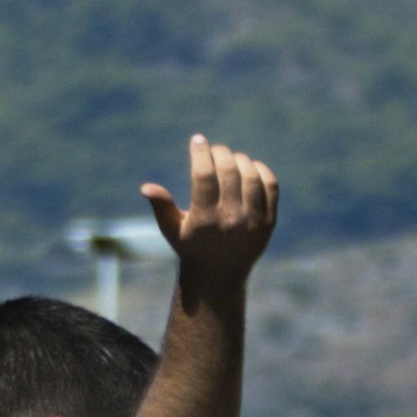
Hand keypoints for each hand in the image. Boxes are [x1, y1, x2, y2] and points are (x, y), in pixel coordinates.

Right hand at [142, 134, 279, 290]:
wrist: (219, 275)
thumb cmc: (190, 247)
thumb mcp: (172, 230)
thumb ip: (161, 207)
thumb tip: (146, 187)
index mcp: (204, 219)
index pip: (203, 175)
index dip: (200, 153)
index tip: (197, 140)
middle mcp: (230, 219)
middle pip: (228, 170)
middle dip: (220, 153)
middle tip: (214, 149)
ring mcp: (252, 220)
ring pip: (250, 174)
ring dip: (239, 160)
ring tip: (230, 159)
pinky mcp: (269, 221)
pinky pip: (270, 186)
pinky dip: (261, 171)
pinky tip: (249, 168)